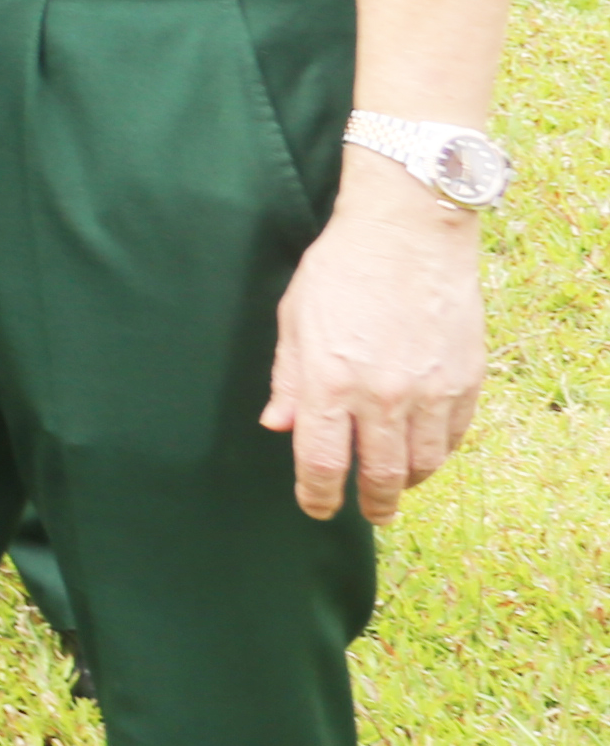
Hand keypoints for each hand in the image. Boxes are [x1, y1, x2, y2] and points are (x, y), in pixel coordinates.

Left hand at [265, 186, 485, 519]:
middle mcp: (383, 395)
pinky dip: (439, 450)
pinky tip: (426, 448)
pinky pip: (455, 435)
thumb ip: (288, 379)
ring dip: (407, 481)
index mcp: (330, 382)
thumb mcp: (295, 319)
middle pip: (381, 476)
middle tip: (369, 513)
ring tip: (396, 483)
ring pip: (423, 463)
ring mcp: (430, 391)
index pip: (322, 463)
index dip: (316, 496)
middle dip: (373, 504)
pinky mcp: (466, 380)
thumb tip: (279, 426)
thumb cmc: (340, 269)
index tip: (316, 508)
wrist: (408, 232)